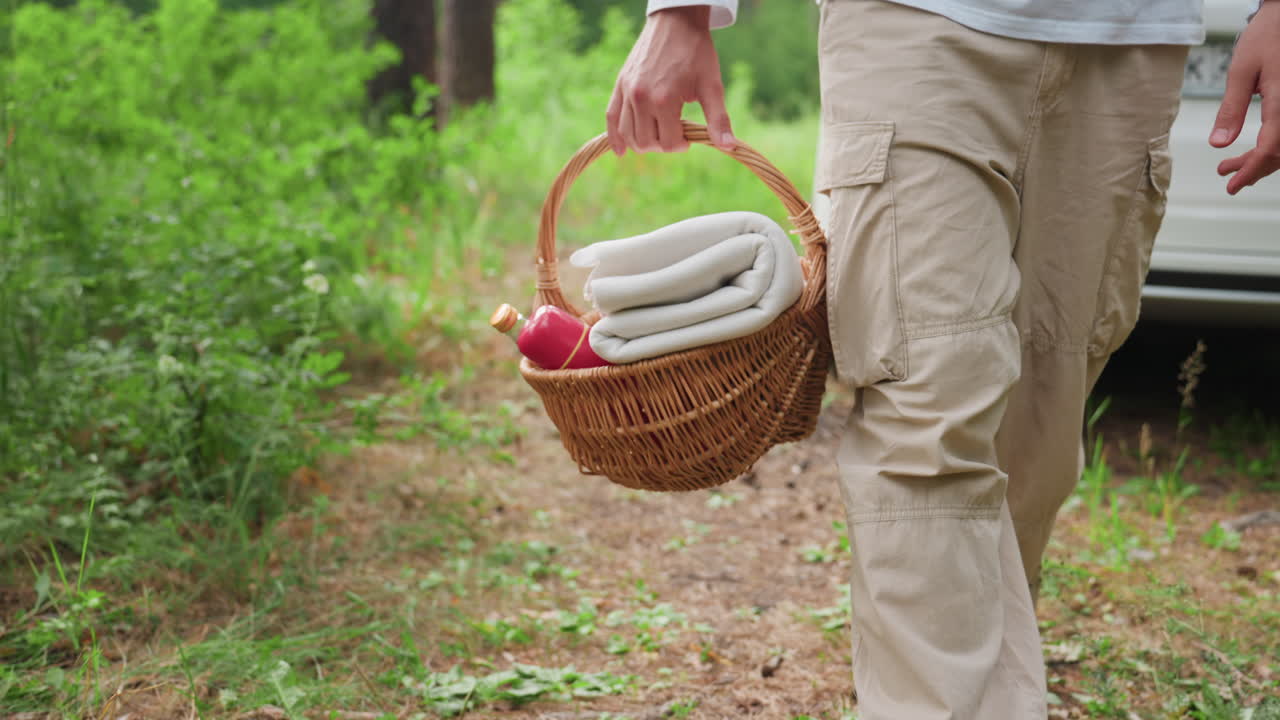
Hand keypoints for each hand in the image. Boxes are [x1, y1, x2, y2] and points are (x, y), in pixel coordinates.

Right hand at [606, 6, 735, 155]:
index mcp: (664, 100)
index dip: (682, 144)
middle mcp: (640, 98)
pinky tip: (620, 152)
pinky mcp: (620, 85)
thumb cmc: (697, 53)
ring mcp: (627, 91)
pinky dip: (615, 138)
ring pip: (629, 135)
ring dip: (644, 142)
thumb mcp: (712, 86)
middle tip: (676, 132)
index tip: (690, 136)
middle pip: (647, 143)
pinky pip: (611, 119)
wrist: (676, 22)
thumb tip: (729, 146)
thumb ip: (718, 119)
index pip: (669, 143)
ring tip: (659, 133)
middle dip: (664, 144)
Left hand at [1210, 0, 1279, 193]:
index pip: (1271, 148)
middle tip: (1226, 177)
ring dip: (1260, 159)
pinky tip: (1251, 150)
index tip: (1233, 184)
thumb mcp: (1241, 72)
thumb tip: (1218, 143)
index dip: (1252, 170)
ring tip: (1230, 166)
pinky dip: (1271, 145)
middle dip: (1253, 168)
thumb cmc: (1266, 37)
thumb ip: (1231, 108)